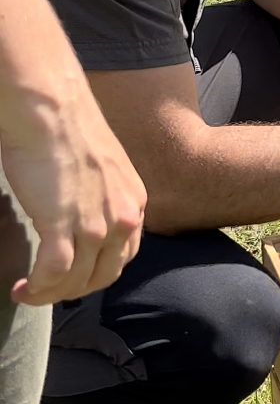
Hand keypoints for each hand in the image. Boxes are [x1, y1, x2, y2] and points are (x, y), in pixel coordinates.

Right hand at [3, 67, 145, 305]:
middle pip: (102, 276)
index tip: (73, 276)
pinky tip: (22, 287)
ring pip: (75, 280)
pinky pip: (52, 273)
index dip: (96, 273)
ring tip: (27, 291)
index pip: (123, 256)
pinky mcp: (63, 224)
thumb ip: (102, 199)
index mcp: (134, 202)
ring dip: (49, 293)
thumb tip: (85, 217)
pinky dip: (36, 287)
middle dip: (73, 289)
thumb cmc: (69, 132)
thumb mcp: (104, 171)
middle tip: (47, 289)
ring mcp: (94, 223)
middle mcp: (122, 217)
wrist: (52, 110)